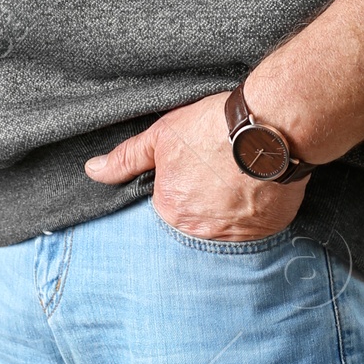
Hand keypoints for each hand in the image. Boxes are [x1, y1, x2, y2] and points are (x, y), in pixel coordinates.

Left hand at [84, 92, 306, 241]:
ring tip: (236, 174)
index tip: (195, 167)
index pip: (166, 204)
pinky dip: (252, 210)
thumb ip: (126, 158)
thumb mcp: (162, 135)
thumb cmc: (213, 127)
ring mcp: (235, 235)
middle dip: (202, 198)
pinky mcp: (265, 232)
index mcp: (170, 209)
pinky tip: (254, 185)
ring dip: (227, 207)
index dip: (180, 183)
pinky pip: (252, 228)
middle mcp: (200, 231)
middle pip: (194, 218)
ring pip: (224, 225)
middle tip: (216, 169)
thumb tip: (93, 171)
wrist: (270, 127)